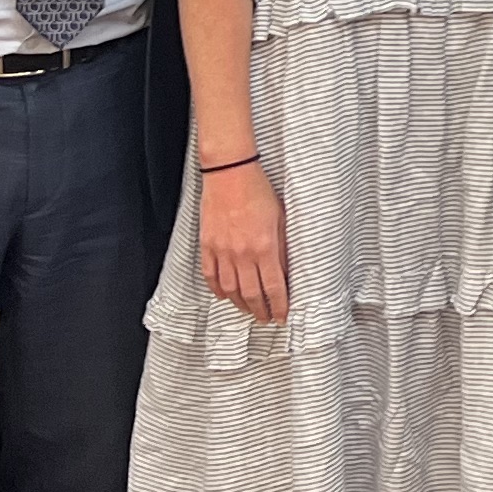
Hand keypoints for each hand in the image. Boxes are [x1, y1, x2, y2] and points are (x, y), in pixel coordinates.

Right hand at [200, 159, 289, 322]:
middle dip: (261, 311)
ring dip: (240, 304)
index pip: (273, 287)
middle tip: (266, 318)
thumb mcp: (281, 219)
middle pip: (251, 294)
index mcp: (264, 247)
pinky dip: (218, 290)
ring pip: (230, 290)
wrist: (230, 173)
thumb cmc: (258, 191)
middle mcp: (242, 254)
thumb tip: (284, 272)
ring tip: (248, 310)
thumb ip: (282, 248)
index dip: (279, 306)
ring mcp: (222, 251)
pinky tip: (225, 295)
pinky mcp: (207, 245)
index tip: (282, 316)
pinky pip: (211, 276)